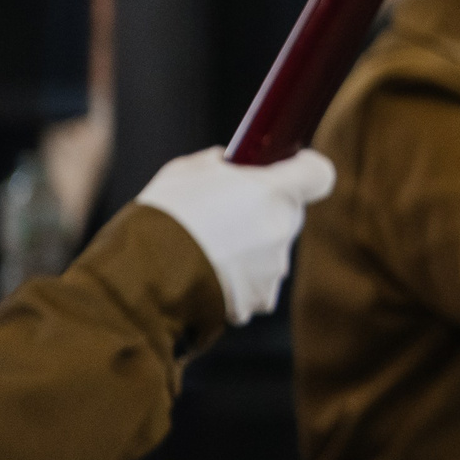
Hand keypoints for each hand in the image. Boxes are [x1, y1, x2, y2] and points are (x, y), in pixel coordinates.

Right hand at [135, 147, 337, 324]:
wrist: (141, 280)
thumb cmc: (162, 219)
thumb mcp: (184, 172)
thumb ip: (219, 163)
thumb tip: (228, 162)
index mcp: (271, 191)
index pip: (319, 174)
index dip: (304, 171)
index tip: (287, 171)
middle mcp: (281, 229)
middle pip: (287, 213)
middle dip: (263, 212)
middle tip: (224, 215)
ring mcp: (274, 267)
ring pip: (271, 250)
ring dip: (249, 249)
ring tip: (206, 251)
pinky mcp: (261, 298)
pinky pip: (259, 283)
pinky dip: (240, 281)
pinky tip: (208, 276)